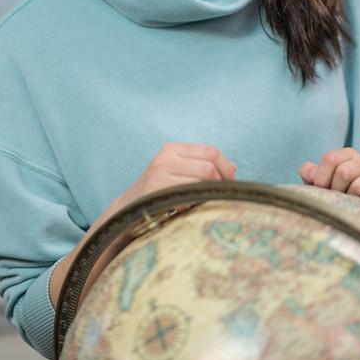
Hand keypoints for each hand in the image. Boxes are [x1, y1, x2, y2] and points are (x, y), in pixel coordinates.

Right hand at [118, 142, 236, 210]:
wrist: (127, 210)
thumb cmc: (159, 193)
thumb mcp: (178, 172)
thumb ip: (202, 166)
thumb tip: (232, 168)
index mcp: (172, 149)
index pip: (211, 152)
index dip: (225, 168)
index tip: (228, 182)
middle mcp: (165, 157)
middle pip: (209, 167)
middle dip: (219, 183)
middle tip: (216, 195)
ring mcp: (159, 173)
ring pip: (201, 181)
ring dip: (205, 195)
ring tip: (198, 201)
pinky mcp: (155, 190)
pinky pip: (187, 196)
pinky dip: (192, 204)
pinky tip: (184, 207)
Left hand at [299, 147, 359, 210]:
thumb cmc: (340, 195)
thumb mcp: (322, 184)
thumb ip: (310, 174)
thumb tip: (309, 172)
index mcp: (348, 154)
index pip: (330, 159)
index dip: (321, 179)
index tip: (322, 191)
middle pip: (344, 172)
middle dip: (335, 191)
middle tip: (337, 200)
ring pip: (358, 187)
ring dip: (350, 201)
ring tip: (350, 204)